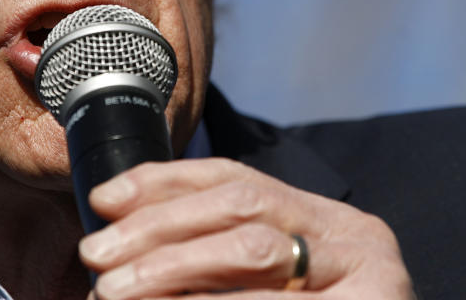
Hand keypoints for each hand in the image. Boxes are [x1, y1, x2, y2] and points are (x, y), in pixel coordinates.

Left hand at [79, 158, 414, 298]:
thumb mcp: (260, 284)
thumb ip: (206, 255)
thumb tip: (114, 228)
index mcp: (324, 216)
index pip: (232, 178)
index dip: (162, 181)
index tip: (102, 198)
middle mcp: (353, 235)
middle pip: (239, 206)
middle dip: (157, 227)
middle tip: (95, 256)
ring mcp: (370, 275)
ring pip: (251, 249)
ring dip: (170, 267)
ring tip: (113, 291)